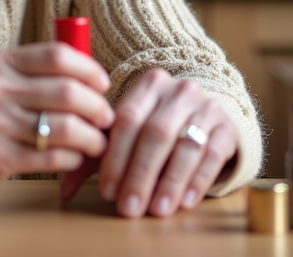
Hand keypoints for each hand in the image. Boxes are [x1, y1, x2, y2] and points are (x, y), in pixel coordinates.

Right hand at [0, 43, 114, 190]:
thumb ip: (23, 71)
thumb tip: (79, 76)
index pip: (58, 56)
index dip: (90, 69)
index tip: (102, 83)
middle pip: (68, 93)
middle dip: (98, 107)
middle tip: (107, 117)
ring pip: (65, 128)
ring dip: (92, 137)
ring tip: (96, 142)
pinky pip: (50, 157)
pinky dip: (71, 158)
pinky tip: (73, 158)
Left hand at [60, 68, 238, 217]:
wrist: (205, 114)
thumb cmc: (156, 126)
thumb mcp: (127, 134)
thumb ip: (95, 157)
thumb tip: (65, 190)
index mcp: (148, 84)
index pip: (127, 119)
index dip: (116, 157)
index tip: (106, 190)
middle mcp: (178, 90)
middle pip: (156, 133)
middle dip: (140, 174)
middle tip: (129, 207)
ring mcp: (206, 106)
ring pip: (185, 145)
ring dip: (169, 181)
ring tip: (156, 209)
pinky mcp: (227, 126)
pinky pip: (212, 154)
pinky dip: (197, 180)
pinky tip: (184, 201)